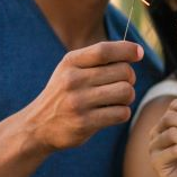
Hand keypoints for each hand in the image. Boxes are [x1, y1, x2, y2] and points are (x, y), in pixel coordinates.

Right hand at [26, 41, 142, 152]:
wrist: (37, 126)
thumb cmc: (65, 93)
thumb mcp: (72, 69)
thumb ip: (98, 58)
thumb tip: (136, 51)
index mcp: (70, 62)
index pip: (104, 50)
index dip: (127, 49)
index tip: (139, 53)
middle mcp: (72, 80)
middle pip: (123, 71)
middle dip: (129, 78)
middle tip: (120, 85)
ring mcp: (78, 102)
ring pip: (126, 92)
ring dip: (128, 97)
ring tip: (117, 100)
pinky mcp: (84, 123)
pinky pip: (122, 113)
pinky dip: (122, 113)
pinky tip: (111, 113)